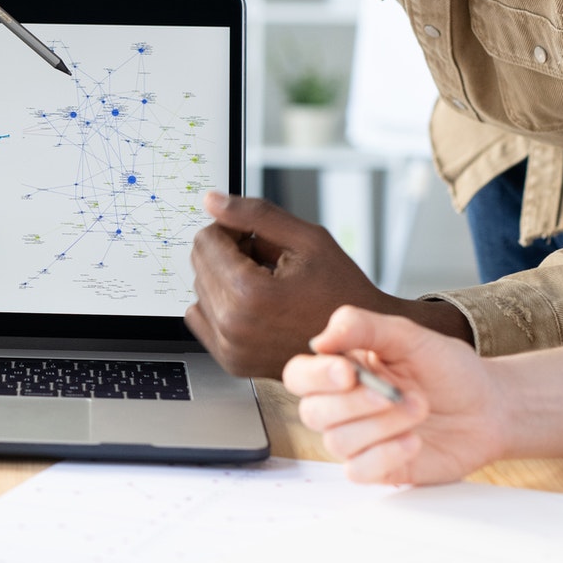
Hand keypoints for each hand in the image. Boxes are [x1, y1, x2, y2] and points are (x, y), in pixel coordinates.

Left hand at [184, 191, 471, 377]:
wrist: (362, 343)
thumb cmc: (342, 291)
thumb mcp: (307, 239)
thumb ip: (255, 215)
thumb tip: (211, 200)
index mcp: (250, 294)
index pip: (206, 240)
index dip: (233, 230)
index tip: (260, 238)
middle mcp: (233, 326)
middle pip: (199, 263)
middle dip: (228, 253)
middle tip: (269, 262)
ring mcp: (230, 349)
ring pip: (200, 289)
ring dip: (225, 279)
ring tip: (267, 285)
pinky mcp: (231, 362)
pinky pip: (201, 317)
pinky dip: (221, 305)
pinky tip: (255, 305)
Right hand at [283, 305, 507, 483]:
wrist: (489, 407)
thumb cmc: (448, 370)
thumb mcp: (409, 336)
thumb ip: (363, 328)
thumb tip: (320, 340)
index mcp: (341, 369)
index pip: (299, 375)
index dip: (315, 376)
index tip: (348, 372)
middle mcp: (343, 406)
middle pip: (312, 412)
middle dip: (355, 403)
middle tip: (398, 393)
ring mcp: (359, 440)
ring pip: (337, 441)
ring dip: (381, 426)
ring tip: (419, 409)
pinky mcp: (378, 468)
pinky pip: (358, 471)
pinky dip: (386, 455)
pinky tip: (414, 440)